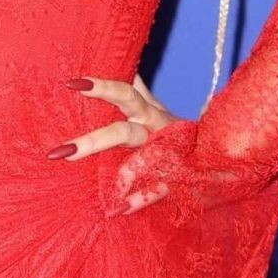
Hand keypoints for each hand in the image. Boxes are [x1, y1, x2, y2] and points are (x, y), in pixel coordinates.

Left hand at [47, 72, 183, 213]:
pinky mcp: (176, 178)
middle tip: (61, 152)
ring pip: (139, 158)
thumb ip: (138, 90)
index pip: (125, 93)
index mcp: (149, 112)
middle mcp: (155, 129)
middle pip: (123, 130)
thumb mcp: (156, 109)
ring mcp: (166, 154)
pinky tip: (118, 210)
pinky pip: (157, 190)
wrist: (216, 156)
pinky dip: (139, 200)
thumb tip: (123, 67)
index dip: (101, 86)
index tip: (71, 83)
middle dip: (93, 140)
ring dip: (114, 169)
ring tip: (82, 172)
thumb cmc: (176, 132)